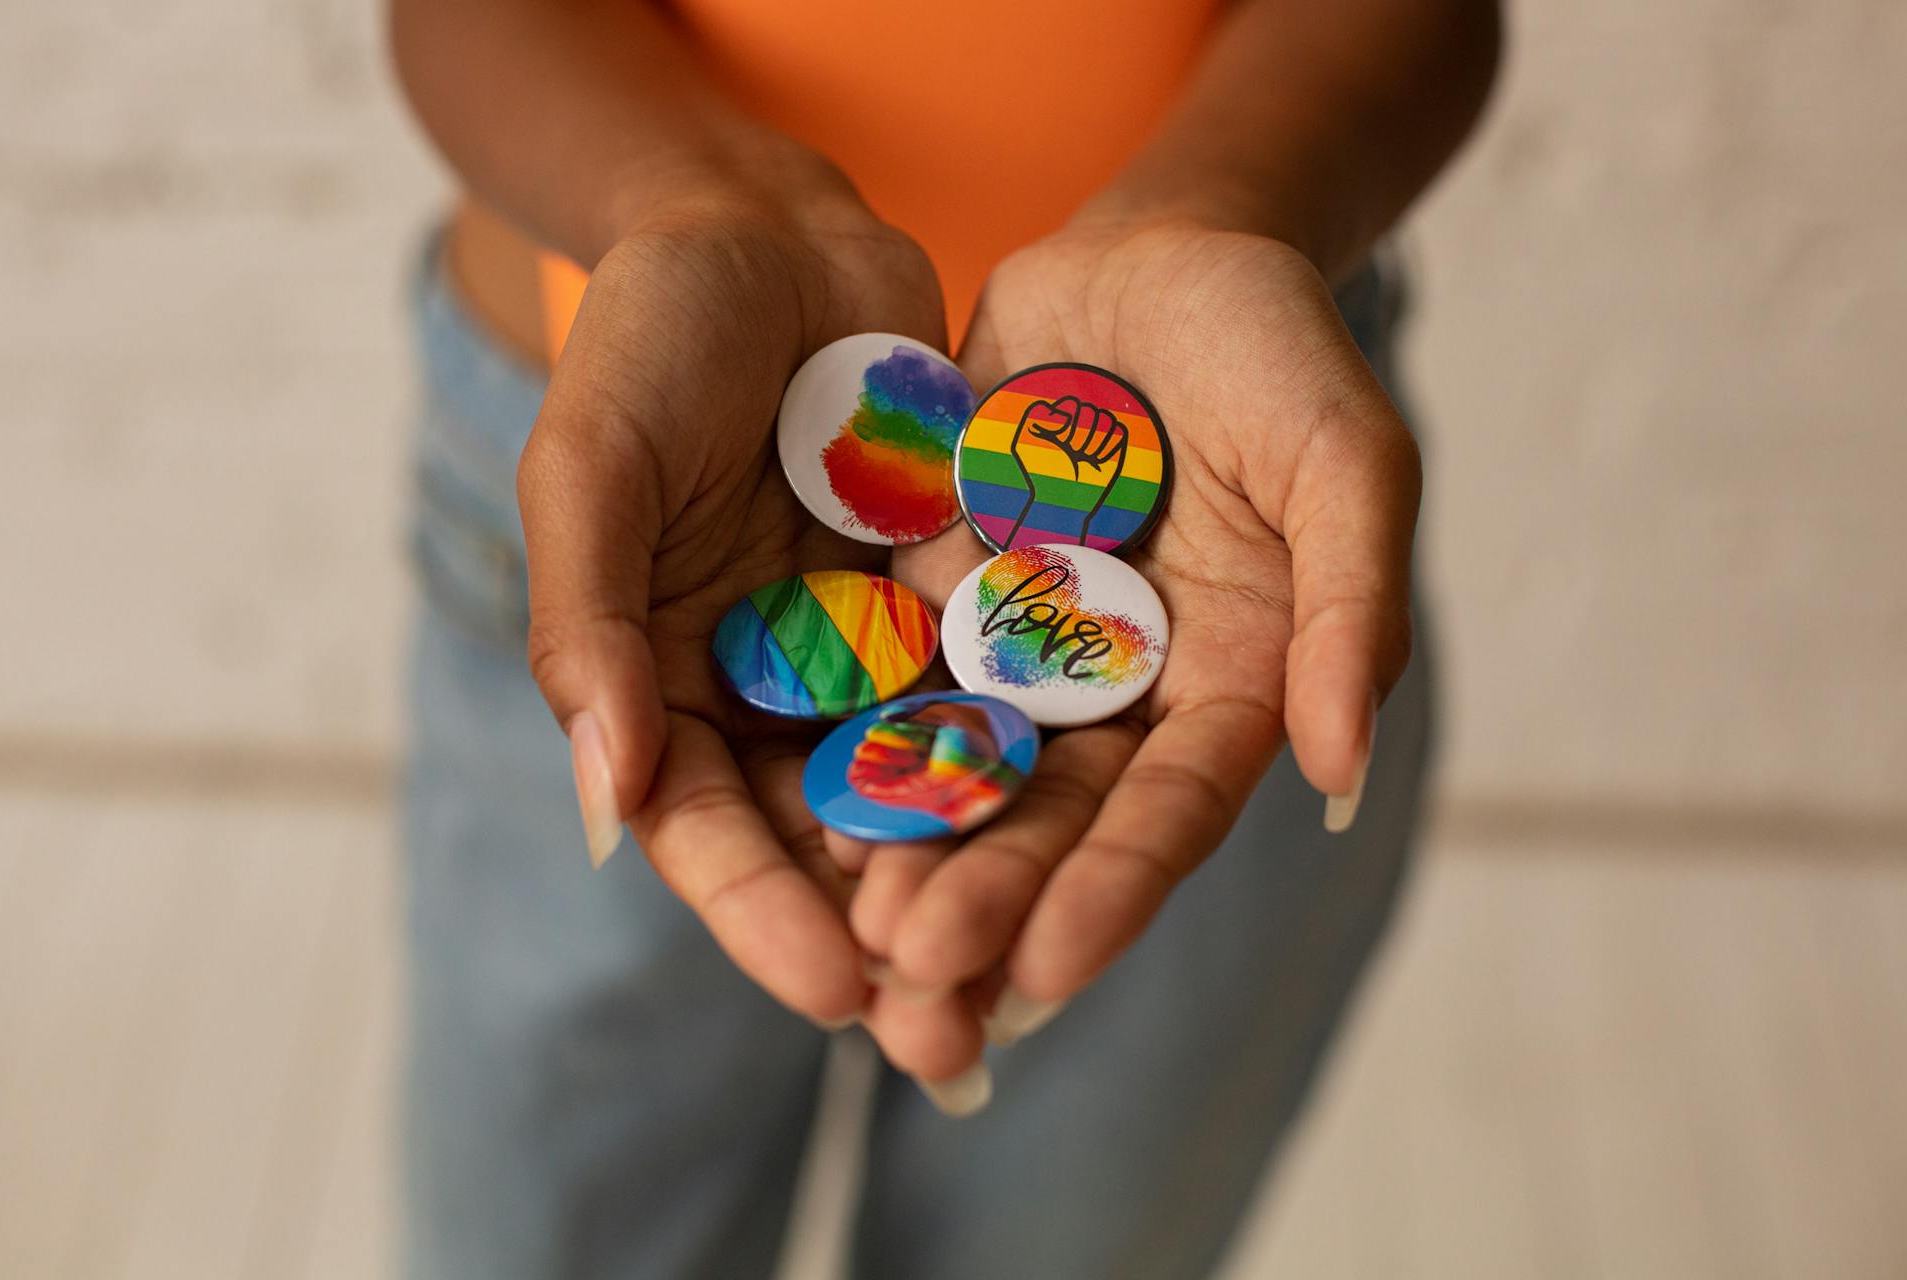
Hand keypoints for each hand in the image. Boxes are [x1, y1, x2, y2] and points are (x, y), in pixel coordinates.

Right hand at [518, 190, 952, 1025]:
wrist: (767, 232)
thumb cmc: (650, 341)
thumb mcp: (592, 469)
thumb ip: (588, 627)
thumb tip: (609, 800)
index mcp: (652, 684)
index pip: (701, 831)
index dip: (761, 918)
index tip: (834, 997)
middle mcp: (755, 691)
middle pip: (816, 842)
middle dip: (880, 940)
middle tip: (949, 1042)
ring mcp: (853, 652)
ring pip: (914, 790)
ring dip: (966, 881)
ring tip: (1029, 977)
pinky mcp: (940, 602)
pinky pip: (987, 692)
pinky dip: (1024, 761)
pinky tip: (1088, 834)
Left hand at [859, 220, 1420, 1073]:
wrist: (1159, 249)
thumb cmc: (1276, 347)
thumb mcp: (1341, 458)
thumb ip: (1346, 605)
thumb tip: (1340, 768)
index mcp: (1228, 685)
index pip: (1172, 809)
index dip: (1116, 888)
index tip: (1047, 967)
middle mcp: (1122, 691)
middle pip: (1054, 815)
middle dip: (989, 897)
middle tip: (914, 974)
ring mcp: (1026, 646)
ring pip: (963, 765)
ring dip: (911, 848)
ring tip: (845, 928)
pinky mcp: (943, 591)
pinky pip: (891, 669)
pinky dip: (851, 734)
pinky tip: (790, 797)